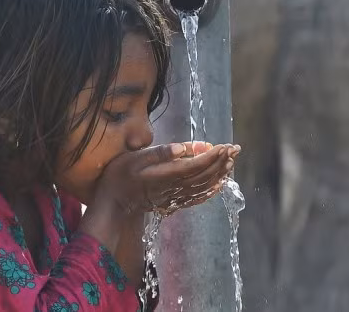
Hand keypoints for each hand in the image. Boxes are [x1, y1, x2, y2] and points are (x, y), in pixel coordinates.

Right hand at [95, 141, 240, 216]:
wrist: (113, 203)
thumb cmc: (120, 176)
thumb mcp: (134, 159)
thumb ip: (159, 153)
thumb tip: (183, 148)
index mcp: (165, 175)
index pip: (196, 165)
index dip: (213, 156)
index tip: (225, 146)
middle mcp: (173, 188)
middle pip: (204, 175)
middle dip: (222, 161)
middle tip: (235, 149)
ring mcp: (174, 197)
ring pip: (204, 186)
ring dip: (220, 174)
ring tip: (231, 161)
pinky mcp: (173, 202)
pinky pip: (197, 198)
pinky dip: (211, 190)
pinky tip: (220, 184)